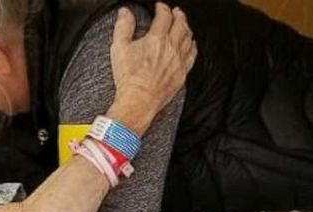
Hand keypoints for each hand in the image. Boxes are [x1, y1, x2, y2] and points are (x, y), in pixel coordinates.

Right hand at [109, 3, 196, 133]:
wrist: (139, 100)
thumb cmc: (129, 78)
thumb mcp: (119, 48)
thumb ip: (123, 27)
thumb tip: (125, 13)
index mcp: (157, 39)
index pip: (164, 17)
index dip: (163, 8)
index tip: (160, 7)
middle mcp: (171, 48)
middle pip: (181, 25)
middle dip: (178, 15)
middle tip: (176, 11)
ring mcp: (178, 61)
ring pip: (188, 39)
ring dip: (187, 28)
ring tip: (184, 25)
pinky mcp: (182, 74)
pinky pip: (192, 56)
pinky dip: (193, 47)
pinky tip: (192, 45)